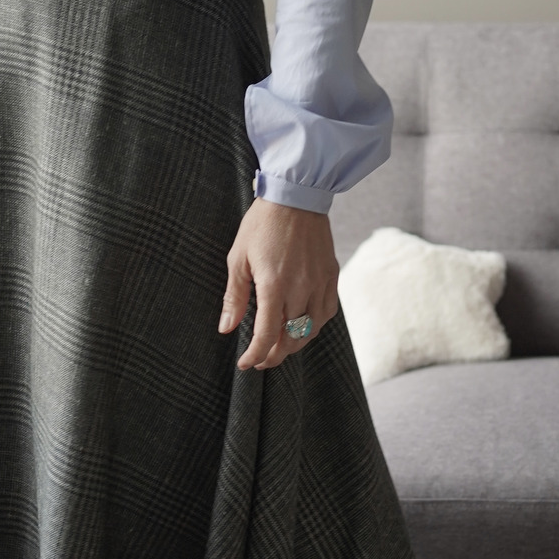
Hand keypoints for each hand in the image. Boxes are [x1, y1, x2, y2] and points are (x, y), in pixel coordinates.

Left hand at [220, 198, 338, 371]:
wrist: (296, 196)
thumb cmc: (262, 224)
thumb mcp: (238, 258)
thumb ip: (234, 297)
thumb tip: (226, 328)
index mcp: (274, 285)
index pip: (268, 335)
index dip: (255, 355)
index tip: (245, 363)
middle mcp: (301, 288)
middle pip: (291, 338)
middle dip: (274, 355)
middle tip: (260, 360)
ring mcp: (320, 283)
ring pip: (311, 330)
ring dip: (295, 344)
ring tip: (279, 347)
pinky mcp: (331, 276)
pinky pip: (327, 313)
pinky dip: (314, 326)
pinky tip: (302, 326)